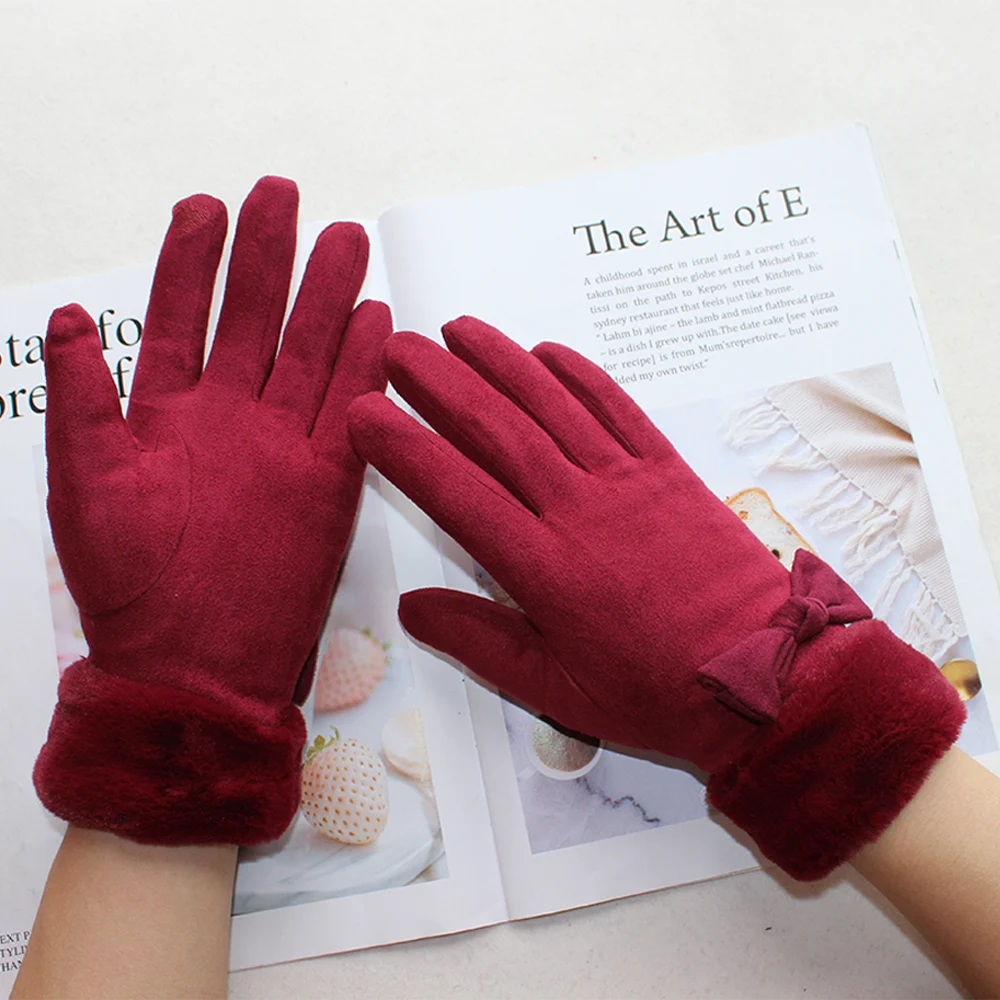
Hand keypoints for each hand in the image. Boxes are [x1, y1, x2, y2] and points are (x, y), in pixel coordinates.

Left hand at [35, 177, 390, 844]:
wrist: (195, 667)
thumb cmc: (131, 587)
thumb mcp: (86, 486)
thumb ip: (82, 401)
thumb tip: (68, 320)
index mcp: (167, 417)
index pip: (180, 318)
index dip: (190, 260)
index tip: (205, 205)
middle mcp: (229, 422)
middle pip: (254, 321)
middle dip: (268, 258)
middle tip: (283, 195)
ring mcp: (282, 448)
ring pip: (309, 355)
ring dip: (327, 298)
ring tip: (343, 241)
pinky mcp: (328, 482)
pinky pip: (352, 413)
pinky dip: (365, 368)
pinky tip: (375, 322)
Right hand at [348, 317, 963, 878]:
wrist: (766, 678)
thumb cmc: (656, 693)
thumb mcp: (556, 691)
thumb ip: (479, 641)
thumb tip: (412, 608)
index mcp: (543, 568)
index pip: (455, 491)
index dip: (403, 448)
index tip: (362, 413)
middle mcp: (579, 510)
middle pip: (497, 430)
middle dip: (440, 382)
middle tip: (397, 344)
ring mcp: (628, 483)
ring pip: (552, 406)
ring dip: (502, 362)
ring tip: (458, 329)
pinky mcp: (669, 471)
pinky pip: (618, 409)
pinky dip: (580, 374)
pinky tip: (547, 351)